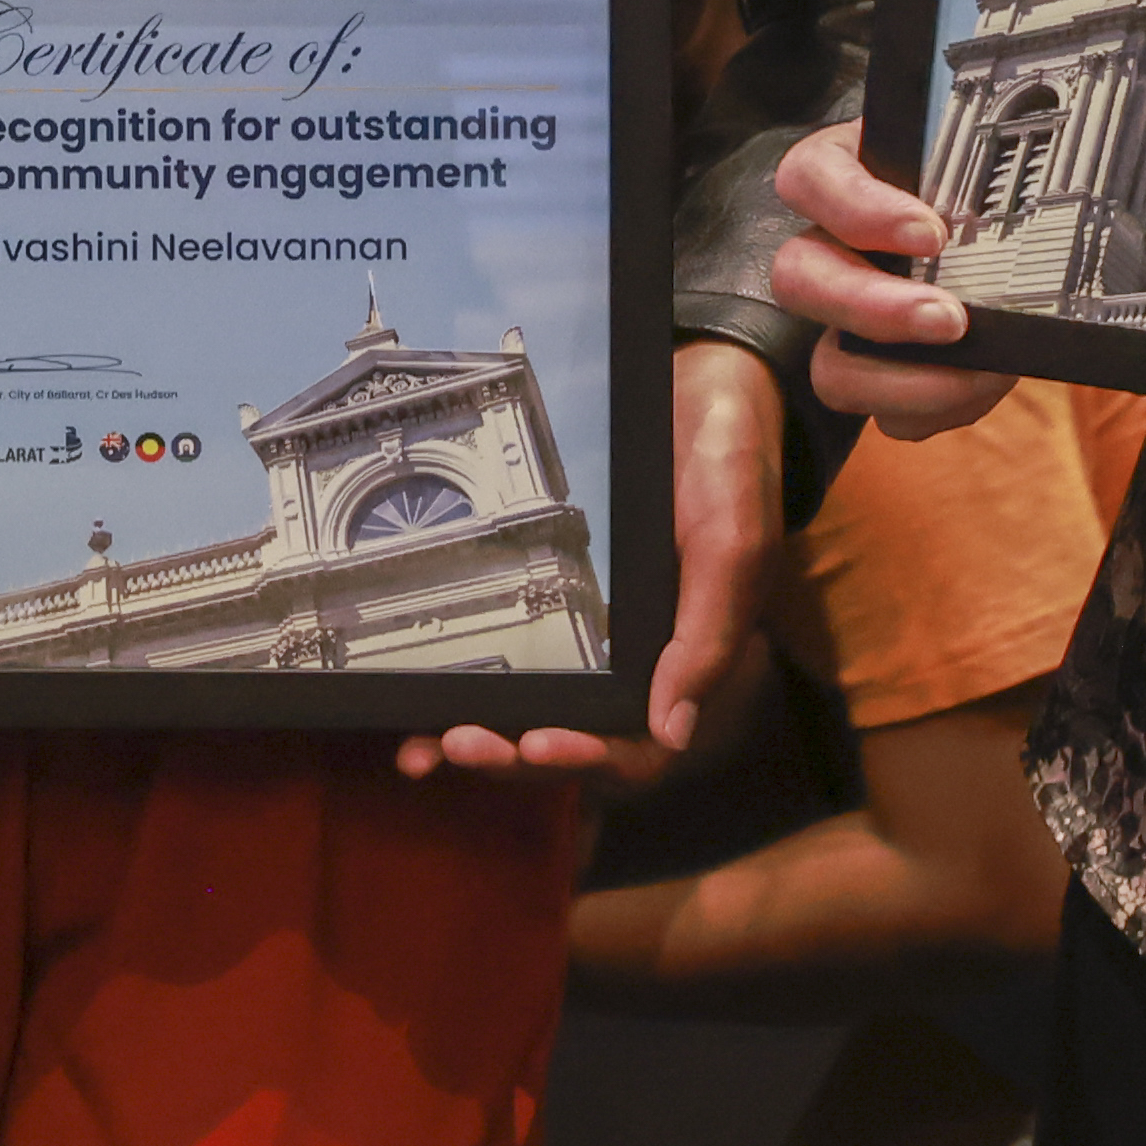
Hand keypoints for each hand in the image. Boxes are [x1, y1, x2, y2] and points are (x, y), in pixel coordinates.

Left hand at [397, 341, 785, 778]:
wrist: (697, 387)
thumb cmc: (728, 466)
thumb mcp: (732, 542)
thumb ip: (708, 634)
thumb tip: (672, 731)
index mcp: (683, 660)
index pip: (636, 748)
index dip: (588, 759)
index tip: (540, 743)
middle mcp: (632, 661)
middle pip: (567, 742)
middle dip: (512, 756)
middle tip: (455, 743)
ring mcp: (588, 634)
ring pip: (528, 714)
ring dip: (479, 739)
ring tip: (420, 745)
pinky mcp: (549, 597)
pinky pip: (505, 656)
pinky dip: (463, 685)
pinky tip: (413, 699)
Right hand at [766, 120, 1018, 439]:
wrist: (1034, 224)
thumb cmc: (1006, 181)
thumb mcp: (997, 156)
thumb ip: (997, 160)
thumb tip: (1034, 191)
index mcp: (849, 170)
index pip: (811, 179)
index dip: (859, 212)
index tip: (932, 234)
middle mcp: (834, 245)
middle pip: (798, 278)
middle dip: (874, 309)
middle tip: (950, 319)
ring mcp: (853, 317)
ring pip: (829, 365)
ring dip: (900, 381)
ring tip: (979, 372)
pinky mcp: (883, 371)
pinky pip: (886, 414)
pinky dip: (937, 408)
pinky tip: (983, 382)